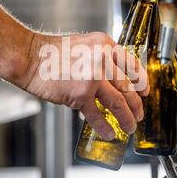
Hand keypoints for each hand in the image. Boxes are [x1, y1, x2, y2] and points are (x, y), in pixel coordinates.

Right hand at [18, 32, 148, 139]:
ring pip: (118, 103)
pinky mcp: (80, 95)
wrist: (31, 57)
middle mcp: (102, 60)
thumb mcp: (85, 44)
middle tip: (139, 114)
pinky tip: (108, 133)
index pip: (133, 66)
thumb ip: (102, 58)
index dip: (142, 83)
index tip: (145, 92)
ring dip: (126, 118)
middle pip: (129, 87)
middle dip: (137, 105)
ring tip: (129, 127)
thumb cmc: (53, 52)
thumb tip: (116, 80)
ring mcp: (92, 78)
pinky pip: (97, 115)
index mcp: (106, 45)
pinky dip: (104, 127)